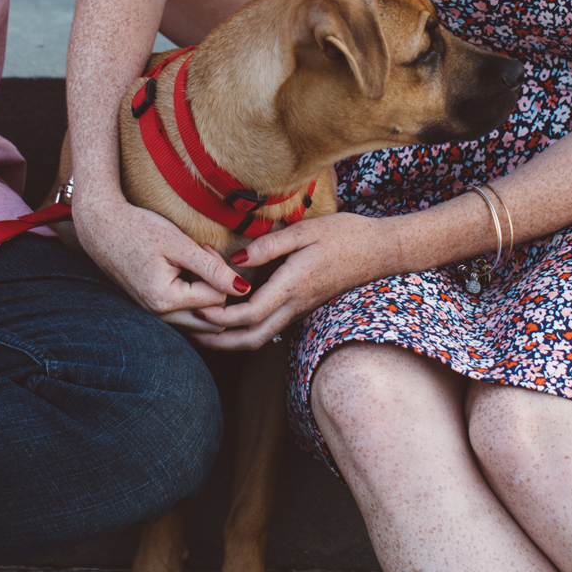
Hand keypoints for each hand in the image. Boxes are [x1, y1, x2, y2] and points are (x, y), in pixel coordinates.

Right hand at [70, 180, 251, 330]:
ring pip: (199, 322)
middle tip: (202, 259)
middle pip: (212, 319)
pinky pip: (184, 316)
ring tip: (192, 265)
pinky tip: (185, 274)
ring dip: (205, 297)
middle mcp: (158, 315)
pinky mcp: (152, 310)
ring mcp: (154, 315)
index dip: (219, 272)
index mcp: (165, 300)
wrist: (101, 227)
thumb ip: (212, 268)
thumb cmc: (139, 229)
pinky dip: (192, 300)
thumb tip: (243, 288)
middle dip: (217, 291)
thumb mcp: (179, 244)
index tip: (203, 248)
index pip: (218, 299)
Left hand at [190, 213, 397, 350]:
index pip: (252, 313)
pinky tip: (231, 317)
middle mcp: (296, 304)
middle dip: (220, 342)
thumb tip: (236, 260)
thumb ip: (269, 245)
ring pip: (263, 337)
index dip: (222, 317)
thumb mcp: (306, 230)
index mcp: (294, 285)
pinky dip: (247, 329)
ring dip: (232, 340)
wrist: (380, 250)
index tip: (198, 309)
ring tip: (204, 331)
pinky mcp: (303, 307)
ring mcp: (301, 309)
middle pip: (253, 338)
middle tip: (192, 333)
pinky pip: (271, 327)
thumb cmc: (345, 235)